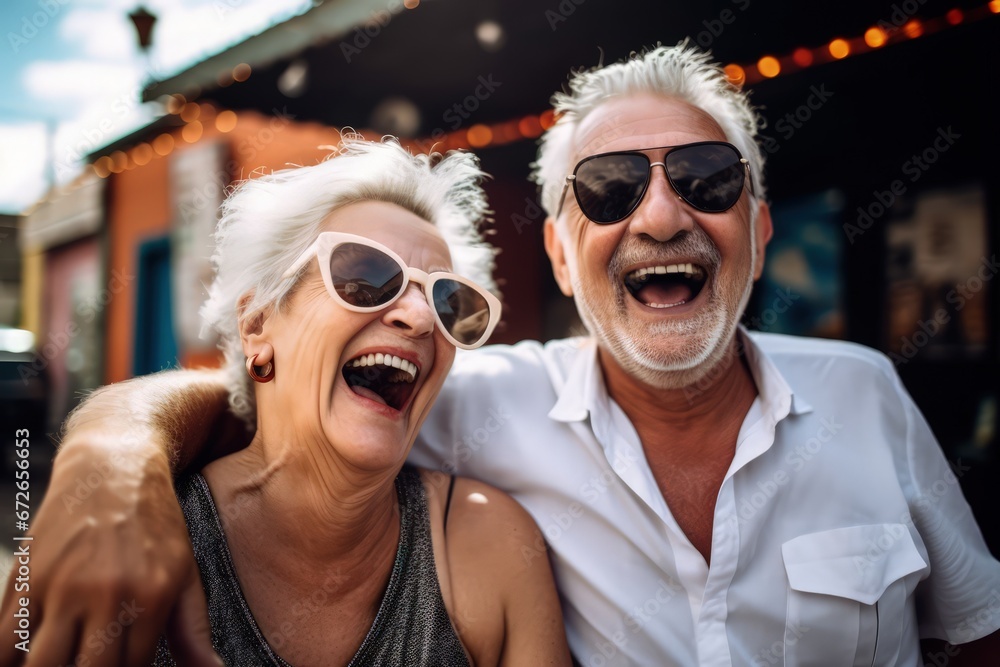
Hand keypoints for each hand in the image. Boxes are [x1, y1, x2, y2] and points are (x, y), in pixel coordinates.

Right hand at [0, 439, 221, 665]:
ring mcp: (58, 587)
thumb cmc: (156, 524)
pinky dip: (12, 656)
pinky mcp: (24, 579)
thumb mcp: (185, 572)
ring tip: (64, 657)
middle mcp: (102, 595)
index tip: (121, 666)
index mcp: (148, 598)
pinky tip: (28, 654)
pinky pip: (3, 641)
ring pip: (37, 666)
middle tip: (89, 662)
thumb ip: (194, 631)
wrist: (113, 467)